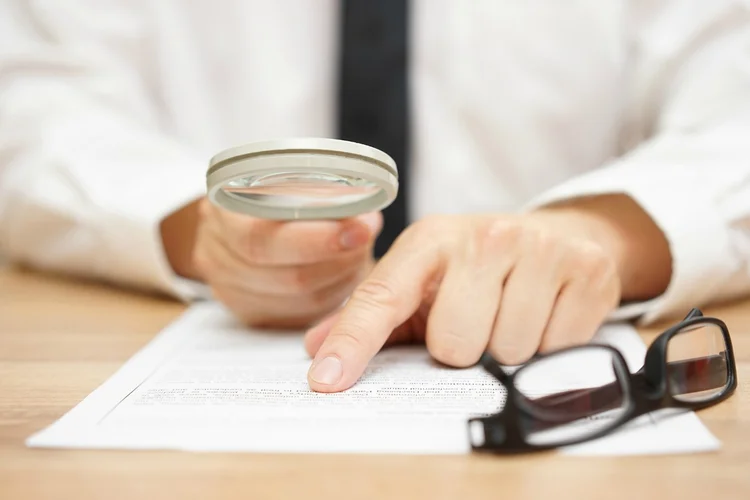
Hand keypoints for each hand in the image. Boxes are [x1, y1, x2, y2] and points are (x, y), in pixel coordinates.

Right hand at [189, 198, 381, 327]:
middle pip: (286, 276)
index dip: (315, 239)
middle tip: (365, 243)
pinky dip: (330, 295)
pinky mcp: (249, 311)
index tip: (359, 230)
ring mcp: (229, 288)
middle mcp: (217, 253)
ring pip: (300, 299)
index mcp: (222, 211)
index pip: (262, 237)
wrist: (238, 217)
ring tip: (358, 254)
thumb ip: (322, 194)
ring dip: (340, 278)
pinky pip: (299, 314)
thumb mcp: (288, 177)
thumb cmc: (270, 191)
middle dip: (338, 260)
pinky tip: (342, 275)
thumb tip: (364, 218)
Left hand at [304, 195, 670, 391]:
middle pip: (454, 346)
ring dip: (506, 349)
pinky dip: (549, 346)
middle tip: (476, 320)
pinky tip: (546, 315)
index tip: (327, 381)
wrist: (562, 236)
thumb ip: (371, 316)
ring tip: (512, 315)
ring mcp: (539, 250)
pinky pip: (556, 349)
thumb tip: (318, 349)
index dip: (352, 343)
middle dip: (462, 348)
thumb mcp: (424, 279)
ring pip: (507, 352)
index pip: (381, 297)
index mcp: (430, 239)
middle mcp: (484, 237)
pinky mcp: (586, 271)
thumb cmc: (481, 267)